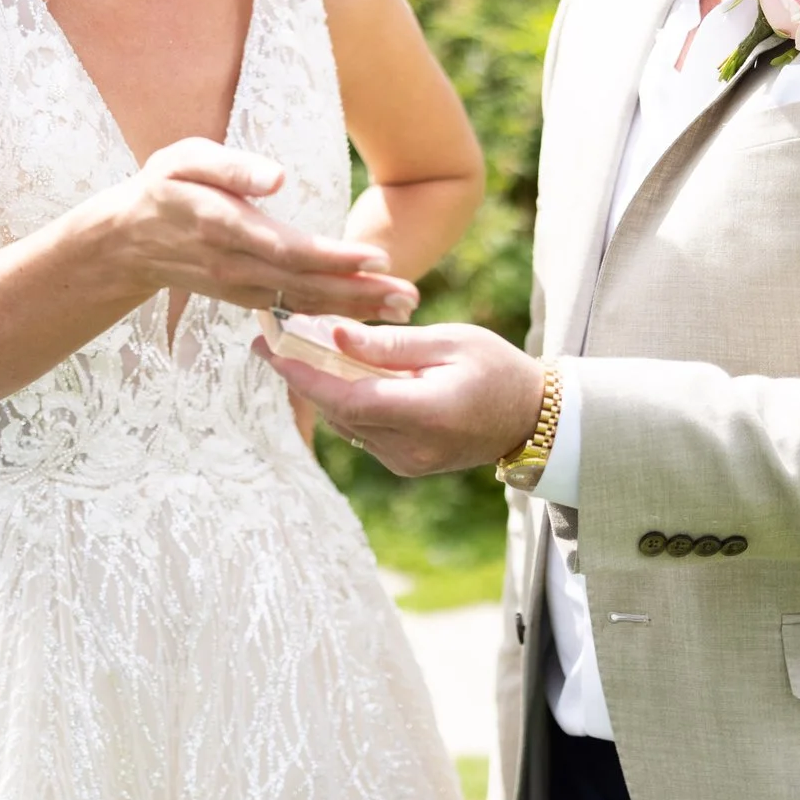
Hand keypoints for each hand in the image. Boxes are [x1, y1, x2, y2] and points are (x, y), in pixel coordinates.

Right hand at [93, 138, 418, 321]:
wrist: (128, 241)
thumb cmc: (163, 187)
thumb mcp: (185, 160)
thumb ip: (231, 168)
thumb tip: (277, 177)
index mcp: (224, 227)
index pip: (287, 248)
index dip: (332, 258)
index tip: (376, 260)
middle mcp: (235, 266)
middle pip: (306, 284)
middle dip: (360, 292)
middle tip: (409, 296)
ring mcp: (239, 289)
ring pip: (303, 302)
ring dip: (354, 307)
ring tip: (402, 306)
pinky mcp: (244, 299)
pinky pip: (292, 310)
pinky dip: (329, 314)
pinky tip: (364, 313)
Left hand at [254, 320, 544, 476]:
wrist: (531, 417)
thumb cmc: (496, 368)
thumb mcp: (449, 341)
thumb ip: (389, 344)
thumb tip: (334, 334)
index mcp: (426, 413)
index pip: (350, 398)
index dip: (306, 376)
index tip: (271, 350)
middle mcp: (411, 448)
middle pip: (340, 412)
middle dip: (301, 377)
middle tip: (268, 342)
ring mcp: (407, 463)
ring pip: (347, 424)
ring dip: (320, 389)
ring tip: (294, 350)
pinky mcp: (405, 465)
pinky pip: (362, 432)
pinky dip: (345, 403)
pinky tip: (333, 372)